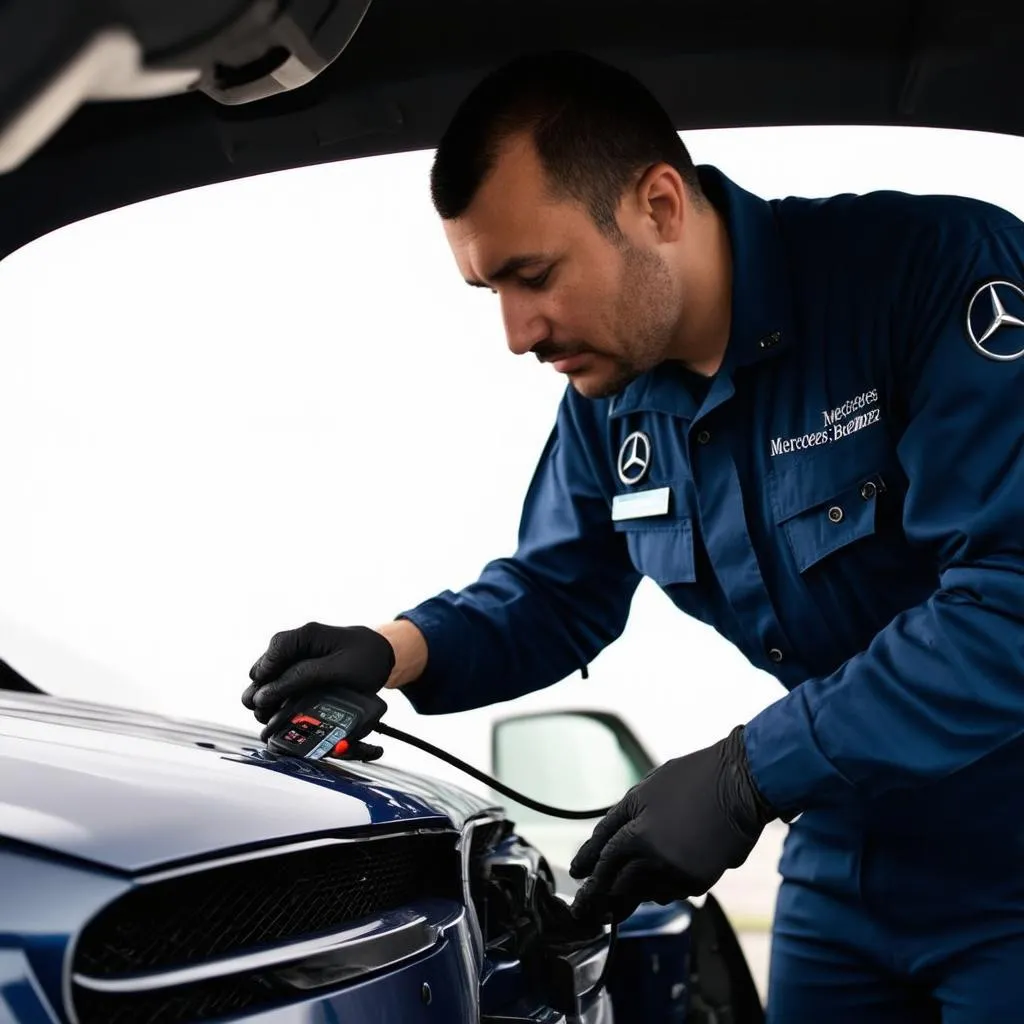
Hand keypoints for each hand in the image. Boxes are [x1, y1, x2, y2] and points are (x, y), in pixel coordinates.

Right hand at [241, 623, 394, 731]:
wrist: (384, 656)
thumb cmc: (367, 659)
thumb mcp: (337, 670)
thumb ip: (302, 677)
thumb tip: (266, 692)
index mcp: (307, 635)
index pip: (273, 653)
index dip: (264, 677)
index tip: (261, 701)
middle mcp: (298, 643)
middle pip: (266, 667)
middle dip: (262, 691)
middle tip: (262, 713)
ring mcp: (299, 656)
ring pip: (271, 677)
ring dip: (269, 697)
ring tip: (268, 717)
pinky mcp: (303, 669)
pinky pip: (283, 683)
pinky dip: (280, 697)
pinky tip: (280, 712)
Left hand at [568, 726, 775, 923]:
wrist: (739, 784)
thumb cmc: (690, 780)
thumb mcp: (643, 792)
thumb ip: (616, 822)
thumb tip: (598, 848)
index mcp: (637, 837)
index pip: (603, 866)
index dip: (588, 877)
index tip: (577, 880)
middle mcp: (656, 863)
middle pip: (620, 888)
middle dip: (604, 895)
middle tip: (590, 900)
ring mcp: (680, 875)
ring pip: (645, 893)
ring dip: (633, 890)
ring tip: (624, 886)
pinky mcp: (701, 882)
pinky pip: (671, 892)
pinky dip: (660, 887)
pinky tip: (657, 876)